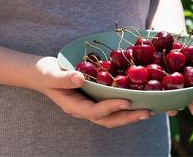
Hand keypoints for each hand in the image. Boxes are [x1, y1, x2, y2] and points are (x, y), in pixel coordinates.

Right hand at [33, 57, 151, 127]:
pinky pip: (113, 106)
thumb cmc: (44, 73)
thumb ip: (63, 78)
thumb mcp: (50, 74)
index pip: (94, 111)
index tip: (126, 101)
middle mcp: (85, 109)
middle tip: (147, 113)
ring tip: (149, 110)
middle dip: (128, 117)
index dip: (111, 107)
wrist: (43, 74)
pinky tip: (140, 99)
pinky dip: (127, 106)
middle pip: (108, 119)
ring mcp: (91, 105)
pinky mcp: (97, 99)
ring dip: (131, 114)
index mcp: (74, 106)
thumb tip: (80, 78)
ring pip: (113, 116)